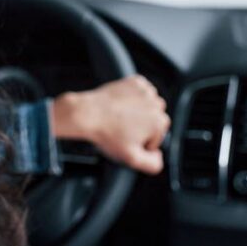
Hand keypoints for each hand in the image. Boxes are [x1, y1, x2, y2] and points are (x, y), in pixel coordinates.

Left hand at [51, 75, 169, 174]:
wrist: (87, 113)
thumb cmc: (107, 134)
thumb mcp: (131, 158)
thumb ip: (152, 164)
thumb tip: (158, 157)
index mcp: (159, 122)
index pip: (156, 138)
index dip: (141, 142)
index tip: (127, 140)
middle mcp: (156, 104)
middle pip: (153, 121)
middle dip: (141, 126)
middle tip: (122, 130)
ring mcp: (146, 91)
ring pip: (147, 106)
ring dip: (138, 111)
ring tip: (120, 118)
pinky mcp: (135, 82)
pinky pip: (140, 92)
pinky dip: (133, 98)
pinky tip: (120, 106)